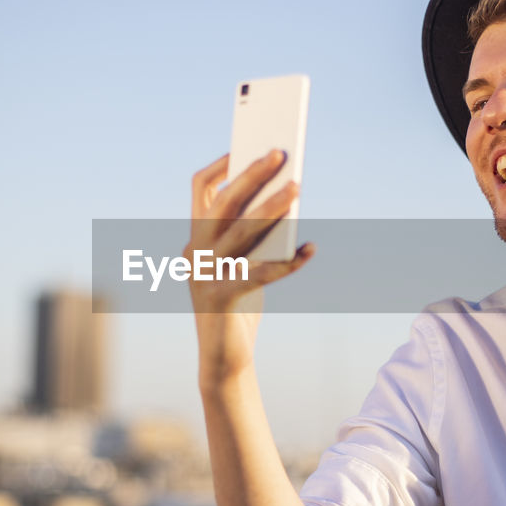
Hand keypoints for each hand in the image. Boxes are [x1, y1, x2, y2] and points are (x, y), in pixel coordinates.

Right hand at [187, 151, 314, 385]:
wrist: (222, 359)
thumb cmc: (238, 304)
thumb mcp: (240, 263)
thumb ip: (250, 235)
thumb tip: (283, 198)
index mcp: (196, 238)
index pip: (199, 189)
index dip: (220, 165)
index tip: (244, 146)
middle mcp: (195, 252)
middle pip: (222, 202)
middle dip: (252, 173)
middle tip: (279, 152)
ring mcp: (205, 275)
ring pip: (241, 231)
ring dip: (272, 206)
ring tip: (298, 187)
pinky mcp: (222, 298)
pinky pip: (260, 273)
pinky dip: (288, 261)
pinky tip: (310, 249)